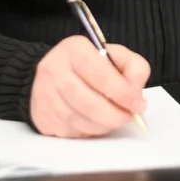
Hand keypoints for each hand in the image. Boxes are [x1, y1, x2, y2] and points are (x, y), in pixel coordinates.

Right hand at [30, 35, 150, 137]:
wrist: (54, 73)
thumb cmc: (90, 64)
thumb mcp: (114, 55)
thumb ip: (134, 68)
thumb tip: (136, 94)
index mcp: (74, 49)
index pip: (100, 73)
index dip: (122, 92)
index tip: (138, 105)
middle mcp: (54, 69)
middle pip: (88, 102)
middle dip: (114, 114)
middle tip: (128, 117)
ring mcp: (44, 94)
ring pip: (79, 120)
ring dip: (103, 125)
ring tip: (114, 119)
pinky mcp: (41, 116)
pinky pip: (69, 132)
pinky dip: (88, 132)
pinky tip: (96, 123)